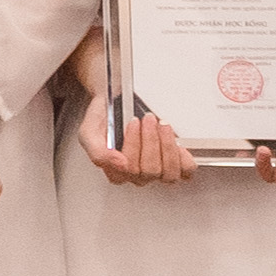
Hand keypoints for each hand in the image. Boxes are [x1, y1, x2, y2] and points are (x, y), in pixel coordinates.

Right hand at [82, 85, 201, 188]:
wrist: (117, 100)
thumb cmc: (104, 116)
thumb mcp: (89, 132)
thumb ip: (98, 152)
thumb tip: (119, 165)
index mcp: (115, 172)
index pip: (129, 171)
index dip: (133, 145)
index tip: (132, 122)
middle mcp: (136, 175)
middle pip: (150, 171)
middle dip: (150, 141)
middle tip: (147, 119)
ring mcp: (157, 171)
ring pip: (168, 173)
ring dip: (167, 146)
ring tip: (161, 125)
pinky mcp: (175, 164)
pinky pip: (186, 170)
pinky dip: (183, 156)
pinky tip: (176, 142)